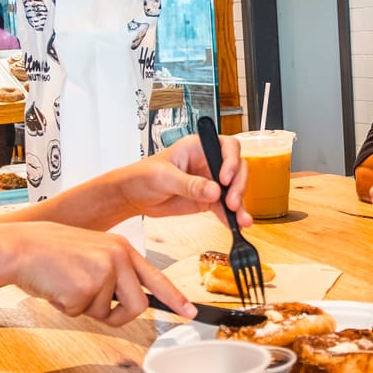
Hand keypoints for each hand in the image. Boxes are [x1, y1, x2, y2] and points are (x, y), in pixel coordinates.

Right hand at [0, 223, 193, 322]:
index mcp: (121, 248)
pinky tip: (56, 287)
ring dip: (86, 309)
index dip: (175, 299)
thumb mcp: (92, 254)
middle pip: (137, 306)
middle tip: (93, 307)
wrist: (21, 247)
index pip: (156, 278)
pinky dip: (66, 308)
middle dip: (118, 316)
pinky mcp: (85, 287)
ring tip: (67, 286)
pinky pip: (82, 314)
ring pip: (107, 314)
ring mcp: (103, 272)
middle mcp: (117, 258)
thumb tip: (126, 304)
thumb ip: (114, 274)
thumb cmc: (52, 253)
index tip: (190, 313)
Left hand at [110, 134, 250, 226]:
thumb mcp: (164, 177)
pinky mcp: (207, 200)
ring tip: (240, 219)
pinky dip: (231, 217)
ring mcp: (209, 181)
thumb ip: (189, 184)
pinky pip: (224, 207)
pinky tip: (236, 225)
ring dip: (239, 204)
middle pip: (236, 169)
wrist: (133, 196)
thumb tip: (213, 190)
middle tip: (231, 202)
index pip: (226, 147)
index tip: (224, 178)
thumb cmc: (142, 176)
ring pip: (234, 190)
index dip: (231, 161)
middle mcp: (207, 162)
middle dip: (238, 185)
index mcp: (197, 147)